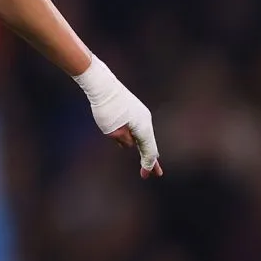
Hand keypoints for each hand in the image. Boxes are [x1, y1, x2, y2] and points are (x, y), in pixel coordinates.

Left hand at [74, 56, 162, 177]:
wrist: (103, 85)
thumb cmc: (107, 109)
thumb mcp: (113, 131)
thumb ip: (124, 140)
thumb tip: (130, 142)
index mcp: (143, 127)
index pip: (148, 150)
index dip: (147, 164)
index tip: (145, 175)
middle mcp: (146, 121)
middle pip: (150, 145)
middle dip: (151, 160)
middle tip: (157, 174)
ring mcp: (141, 114)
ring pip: (141, 136)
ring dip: (139, 147)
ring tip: (137, 154)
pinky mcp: (134, 110)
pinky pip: (136, 128)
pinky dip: (135, 138)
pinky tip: (128, 139)